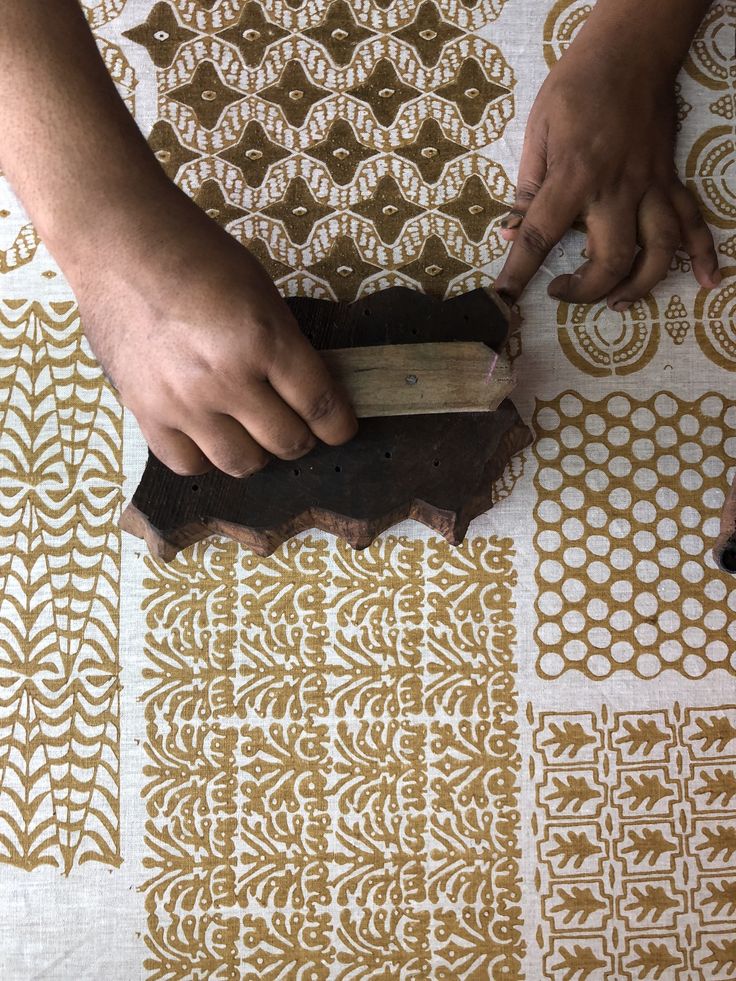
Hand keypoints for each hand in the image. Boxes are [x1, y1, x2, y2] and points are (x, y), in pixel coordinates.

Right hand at [74, 191, 357, 476]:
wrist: (119, 243)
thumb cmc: (196, 255)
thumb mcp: (261, 292)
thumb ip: (284, 346)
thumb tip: (306, 393)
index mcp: (263, 340)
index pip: (319, 405)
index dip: (338, 425)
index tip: (340, 429)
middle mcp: (225, 378)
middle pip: (286, 441)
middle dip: (301, 437)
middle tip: (297, 426)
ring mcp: (183, 401)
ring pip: (241, 462)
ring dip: (258, 453)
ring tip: (254, 434)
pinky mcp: (145, 412)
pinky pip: (188, 463)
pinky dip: (208, 457)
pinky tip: (211, 438)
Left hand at [494, 21, 719, 307]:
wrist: (631, 50)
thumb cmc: (576, 87)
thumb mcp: (538, 131)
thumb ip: (528, 187)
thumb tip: (511, 231)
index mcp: (574, 176)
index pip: (541, 236)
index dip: (519, 273)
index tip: (504, 299)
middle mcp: (616, 188)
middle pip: (611, 258)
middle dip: (587, 290)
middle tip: (563, 291)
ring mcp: (650, 186)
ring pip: (658, 251)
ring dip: (639, 286)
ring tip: (618, 303)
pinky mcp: (669, 180)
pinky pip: (692, 221)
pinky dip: (703, 253)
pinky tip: (707, 280)